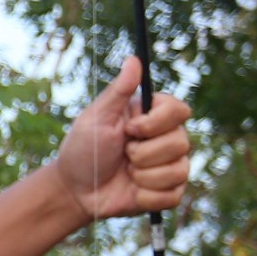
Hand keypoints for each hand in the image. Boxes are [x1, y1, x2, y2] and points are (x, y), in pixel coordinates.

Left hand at [54, 58, 193, 220]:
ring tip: (126, 172)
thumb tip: (134, 59)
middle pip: (180, 142)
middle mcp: (169, 137)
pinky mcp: (170, 192)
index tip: (129, 130)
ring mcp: (172, 165)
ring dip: (142, 176)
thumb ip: (119, 91)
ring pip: (177, 171)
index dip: (155, 123)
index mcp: (154, 115)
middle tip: (122, 154)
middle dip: (142, 153)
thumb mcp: (97, 118)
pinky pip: (171, 195)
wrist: (76, 190)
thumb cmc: (83, 149)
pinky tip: (132, 191)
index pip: (179, 110)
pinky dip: (145, 196)